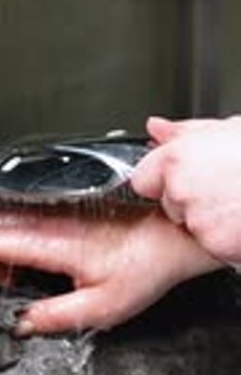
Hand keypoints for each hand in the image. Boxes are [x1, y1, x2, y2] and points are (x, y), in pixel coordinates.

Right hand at [0, 204, 220, 333]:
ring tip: (13, 277)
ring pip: (5, 218)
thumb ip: (54, 316)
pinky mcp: (64, 211)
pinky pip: (24, 217)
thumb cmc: (142, 269)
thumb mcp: (100, 307)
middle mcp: (52, 221)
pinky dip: (14, 239)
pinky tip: (32, 262)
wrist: (167, 241)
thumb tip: (20, 324)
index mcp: (55, 242)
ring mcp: (57, 213)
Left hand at [133, 115, 240, 264]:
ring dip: (211, 222)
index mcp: (179, 158)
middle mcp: (182, 190)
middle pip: (169, 206)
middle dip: (190, 202)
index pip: (143, 179)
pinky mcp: (215, 245)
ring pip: (192, 228)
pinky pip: (214, 246)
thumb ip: (186, 132)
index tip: (182, 178)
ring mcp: (197, 221)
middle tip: (225, 190)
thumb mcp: (228, 128)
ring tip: (239, 202)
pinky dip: (228, 240)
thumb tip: (158, 129)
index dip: (162, 181)